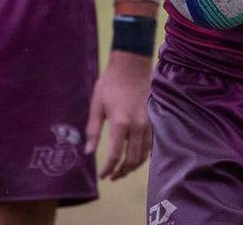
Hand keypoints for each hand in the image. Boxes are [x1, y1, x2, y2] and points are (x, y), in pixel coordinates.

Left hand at [85, 50, 152, 180]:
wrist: (132, 66)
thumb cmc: (110, 84)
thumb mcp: (97, 105)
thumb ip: (93, 130)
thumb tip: (88, 152)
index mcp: (120, 123)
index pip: (115, 156)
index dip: (108, 169)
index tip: (102, 176)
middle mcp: (137, 126)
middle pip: (132, 159)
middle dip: (122, 171)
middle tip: (113, 177)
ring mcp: (148, 123)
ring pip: (144, 154)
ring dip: (134, 166)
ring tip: (123, 170)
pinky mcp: (154, 120)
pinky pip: (151, 144)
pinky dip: (144, 155)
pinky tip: (136, 156)